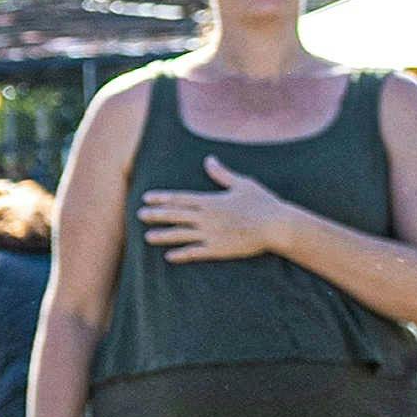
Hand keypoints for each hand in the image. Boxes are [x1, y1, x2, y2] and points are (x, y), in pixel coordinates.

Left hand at [135, 157, 301, 263]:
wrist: (277, 226)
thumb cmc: (263, 203)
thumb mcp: (242, 184)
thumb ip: (222, 174)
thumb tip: (209, 160)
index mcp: (211, 201)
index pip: (181, 199)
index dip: (162, 198)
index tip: (147, 198)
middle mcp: (207, 218)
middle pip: (176, 216)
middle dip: (156, 215)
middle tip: (139, 215)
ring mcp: (211, 234)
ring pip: (181, 235)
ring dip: (163, 236)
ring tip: (147, 237)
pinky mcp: (218, 249)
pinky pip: (195, 252)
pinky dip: (181, 255)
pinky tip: (169, 256)